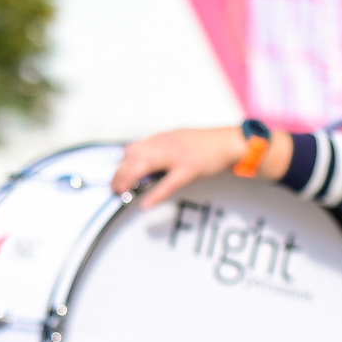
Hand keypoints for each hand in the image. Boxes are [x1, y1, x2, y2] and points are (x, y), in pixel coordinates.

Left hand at [112, 125, 243, 207]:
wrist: (228, 142)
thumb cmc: (205, 143)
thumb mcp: (178, 139)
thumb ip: (159, 147)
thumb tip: (142, 156)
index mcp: (163, 138)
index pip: (134, 148)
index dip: (121, 162)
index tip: (115, 173)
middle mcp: (166, 144)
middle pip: (134, 157)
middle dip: (120, 172)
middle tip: (113, 186)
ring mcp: (177, 156)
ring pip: (145, 166)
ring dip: (129, 179)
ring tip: (121, 192)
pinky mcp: (189, 169)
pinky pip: (169, 184)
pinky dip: (156, 194)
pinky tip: (146, 203)